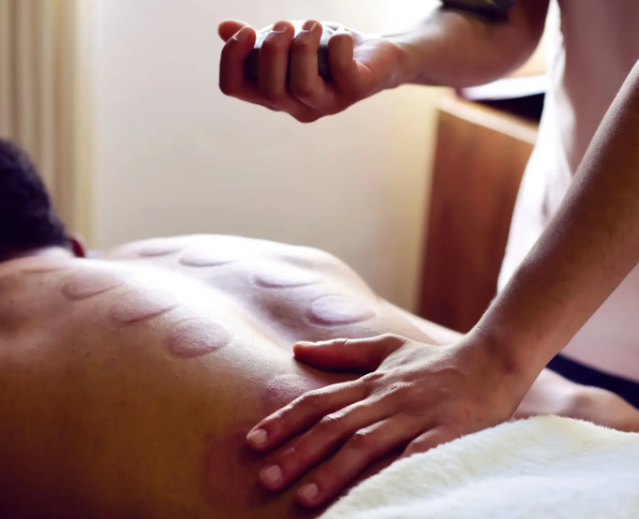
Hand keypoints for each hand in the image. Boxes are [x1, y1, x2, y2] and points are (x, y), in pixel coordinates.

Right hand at [218, 19, 405, 122]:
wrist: (375, 56)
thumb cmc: (324, 51)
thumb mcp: (287, 42)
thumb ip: (257, 40)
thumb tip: (224, 28)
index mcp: (272, 94)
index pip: (234, 87)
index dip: (231, 58)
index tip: (246, 31)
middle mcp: (296, 105)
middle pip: (269, 89)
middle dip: (272, 49)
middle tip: (286, 25)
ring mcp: (327, 103)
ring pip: (302, 85)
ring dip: (303, 47)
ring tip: (312, 25)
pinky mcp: (355, 91)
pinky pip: (342, 72)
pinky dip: (338, 46)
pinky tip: (341, 36)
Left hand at [246, 334, 528, 507]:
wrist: (491, 361)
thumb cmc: (435, 360)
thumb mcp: (387, 348)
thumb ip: (343, 351)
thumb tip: (297, 348)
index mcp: (372, 382)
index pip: (320, 400)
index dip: (285, 420)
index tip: (254, 440)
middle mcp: (387, 398)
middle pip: (335, 425)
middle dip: (298, 452)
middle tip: (266, 478)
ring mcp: (415, 415)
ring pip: (367, 443)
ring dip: (334, 471)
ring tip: (304, 498)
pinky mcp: (446, 432)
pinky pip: (414, 457)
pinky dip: (392, 475)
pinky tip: (373, 494)